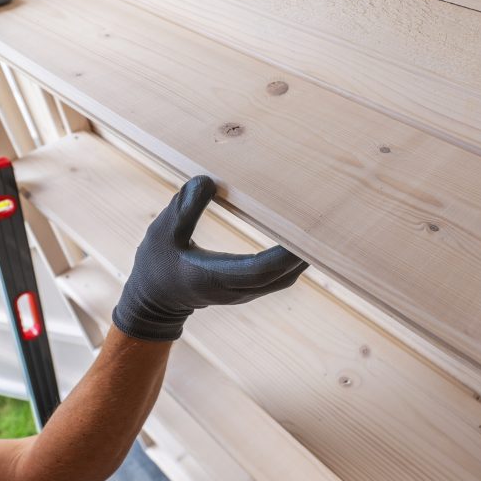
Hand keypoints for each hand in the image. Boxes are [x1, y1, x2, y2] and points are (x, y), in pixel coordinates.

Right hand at [113, 176, 308, 340]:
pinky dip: (292, 260)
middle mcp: (235, 289)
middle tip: (326, 223)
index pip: (260, 269)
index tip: (306, 233)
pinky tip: (302, 239)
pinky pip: (277, 276)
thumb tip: (207, 180)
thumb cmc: (156, 263)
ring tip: (320, 228)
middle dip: (305, 252)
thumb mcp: (162, 232)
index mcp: (214, 277)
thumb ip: (183, 207)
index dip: (287, 254)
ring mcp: (243, 291)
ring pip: (283, 278)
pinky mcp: (247, 288)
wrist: (154, 300)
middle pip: (281, 275)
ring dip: (302, 257)